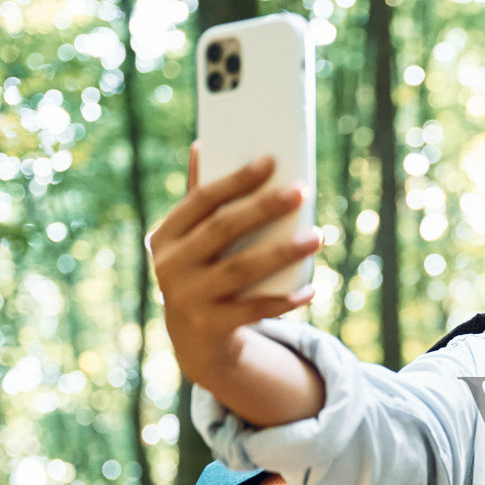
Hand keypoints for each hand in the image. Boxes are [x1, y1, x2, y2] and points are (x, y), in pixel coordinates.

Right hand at [146, 143, 322, 388]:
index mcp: (166, 236)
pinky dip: (284, 300)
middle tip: (301, 190)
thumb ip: (200, 200)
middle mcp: (170, 266)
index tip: (271, 161)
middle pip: (223, 229)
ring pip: (242, 269)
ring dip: (283, 252)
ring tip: (318, 236)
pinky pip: (254, 310)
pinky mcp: (210, 327)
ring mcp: (188, 299)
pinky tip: (311, 289)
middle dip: (264, 208)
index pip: (202, 200)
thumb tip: (203, 144)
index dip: (236, 180)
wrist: (195, 339)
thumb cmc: (202, 273)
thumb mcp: (192, 241)